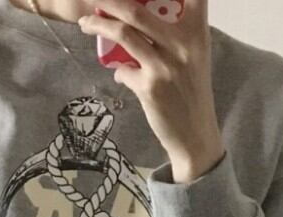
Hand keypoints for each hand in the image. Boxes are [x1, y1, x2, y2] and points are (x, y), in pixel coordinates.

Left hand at [78, 0, 225, 181]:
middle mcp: (181, 45)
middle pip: (137, 11)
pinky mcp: (148, 88)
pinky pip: (122, 70)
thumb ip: (177, 35)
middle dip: (109, 2)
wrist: (195, 136)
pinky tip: (120, 74)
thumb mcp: (195, 58)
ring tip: (86, 24)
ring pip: (124, 34)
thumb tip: (138, 19)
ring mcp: (163, 66)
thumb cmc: (192, 94)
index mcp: (196, 33)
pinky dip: (118, 70)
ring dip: (99, 26)